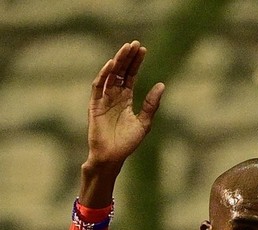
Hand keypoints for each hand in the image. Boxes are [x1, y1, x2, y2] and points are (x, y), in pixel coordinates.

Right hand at [86, 40, 164, 167]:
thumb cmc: (127, 142)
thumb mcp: (144, 122)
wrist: (112, 156)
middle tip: (135, 44)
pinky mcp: (95, 105)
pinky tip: (113, 65)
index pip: (131, 76)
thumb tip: (161, 85)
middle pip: (121, 72)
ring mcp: (103, 99)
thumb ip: (151, 104)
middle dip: (128, 58)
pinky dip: (104, 75)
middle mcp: (114, 96)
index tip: (143, 50)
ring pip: (110, 75)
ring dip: (118, 61)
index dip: (136, 63)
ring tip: (126, 49)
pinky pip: (98, 86)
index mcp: (125, 99)